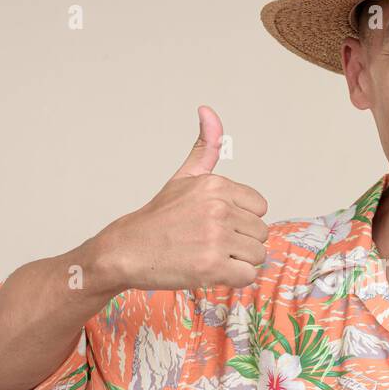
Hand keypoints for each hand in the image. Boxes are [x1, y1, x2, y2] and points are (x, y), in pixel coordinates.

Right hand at [90, 105, 269, 291]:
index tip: (216, 224)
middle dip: (240, 243)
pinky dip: (233, 279)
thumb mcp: (183, 177)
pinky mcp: (213, 266)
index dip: (241, 220)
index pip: (260, 208)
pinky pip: (248, 276)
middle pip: (261, 233)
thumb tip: (208, 110)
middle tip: (209, 243)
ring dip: (237, 262)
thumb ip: (204, 148)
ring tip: (208, 256)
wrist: (127, 250)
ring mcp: (216, 238)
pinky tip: (210, 271)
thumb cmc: (158, 218)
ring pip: (257, 256)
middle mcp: (218, 209)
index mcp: (216, 186)